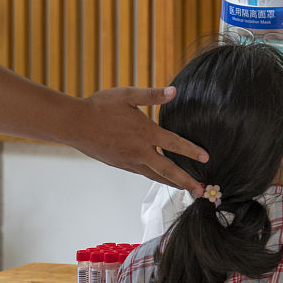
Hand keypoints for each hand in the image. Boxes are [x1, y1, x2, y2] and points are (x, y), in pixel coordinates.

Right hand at [72, 86, 207, 195]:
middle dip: (186, 182)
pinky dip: (156, 177)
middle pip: (168, 171)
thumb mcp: (126, 95)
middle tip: (202, 192)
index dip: (192, 151)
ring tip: (186, 189)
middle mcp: (139, 151)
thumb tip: (174, 91)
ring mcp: (129, 161)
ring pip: (155, 176)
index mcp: (144, 133)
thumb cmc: (100, 106)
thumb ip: (152, 95)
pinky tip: (161, 177)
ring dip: (173, 183)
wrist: (75, 125)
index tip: (207, 158)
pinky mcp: (121, 165)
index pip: (174, 144)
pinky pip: (143, 173)